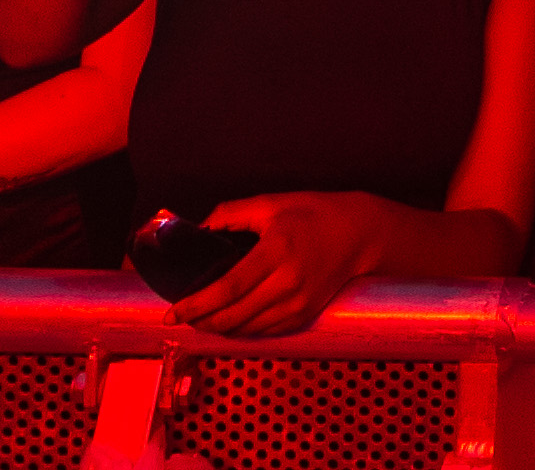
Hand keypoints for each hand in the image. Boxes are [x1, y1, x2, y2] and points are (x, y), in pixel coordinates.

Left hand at [165, 189, 406, 336]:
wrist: (360, 233)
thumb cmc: (315, 213)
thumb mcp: (272, 203)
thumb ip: (232, 213)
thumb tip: (199, 227)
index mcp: (276, 251)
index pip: (228, 288)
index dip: (197, 303)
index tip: (173, 310)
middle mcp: (288, 282)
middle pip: (233, 316)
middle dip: (201, 321)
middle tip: (181, 317)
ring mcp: (298, 303)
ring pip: (247, 329)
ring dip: (219, 328)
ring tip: (201, 319)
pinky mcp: (305, 315)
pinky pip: (265, 332)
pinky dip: (243, 330)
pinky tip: (230, 322)